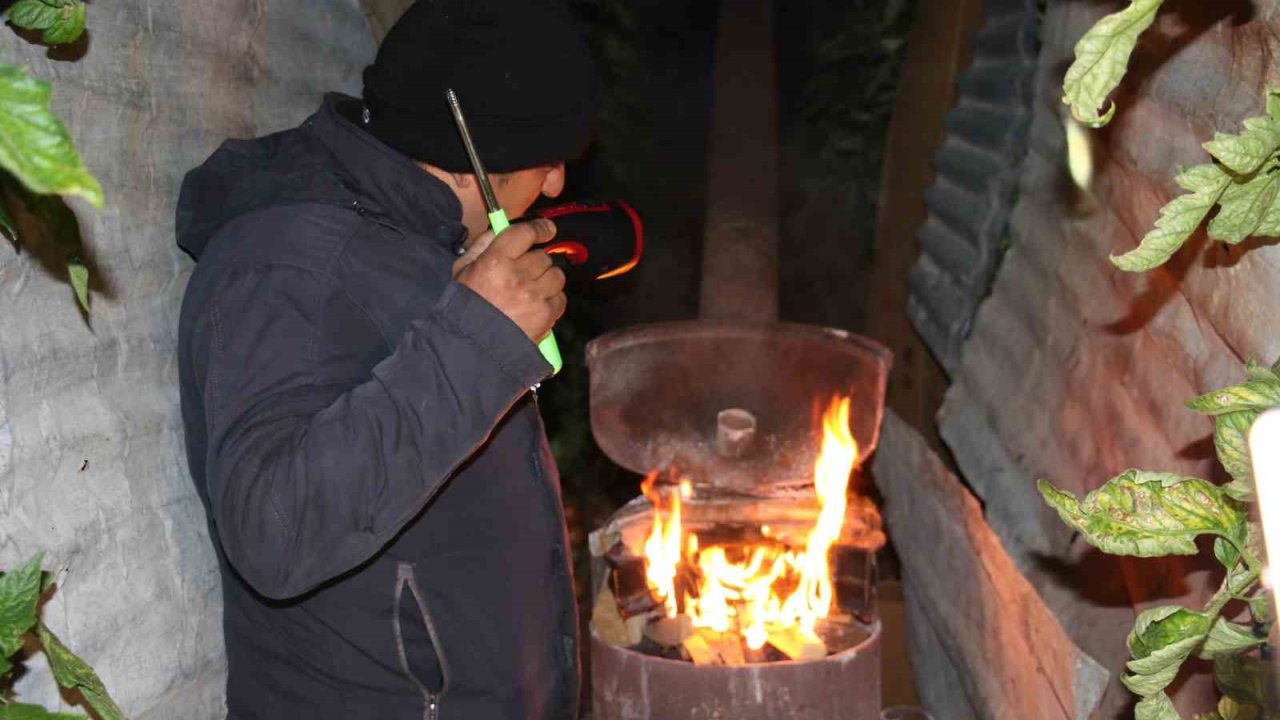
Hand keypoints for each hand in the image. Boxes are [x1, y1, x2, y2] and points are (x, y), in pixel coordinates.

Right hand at [454, 218, 565, 342]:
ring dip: (547, 280)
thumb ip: (482, 245)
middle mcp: (517, 276)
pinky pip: (560, 298)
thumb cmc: (465, 305)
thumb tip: (502, 227)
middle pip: (543, 256)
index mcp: (495, 261)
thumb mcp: (463, 270)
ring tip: (533, 290)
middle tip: (525, 273)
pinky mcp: (546, 315)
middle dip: (536, 263)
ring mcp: (534, 297)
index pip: (525, 233)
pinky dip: (552, 300)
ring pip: (556, 275)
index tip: (546, 229)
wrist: (472, 345)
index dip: (539, 229)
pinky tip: (537, 306)